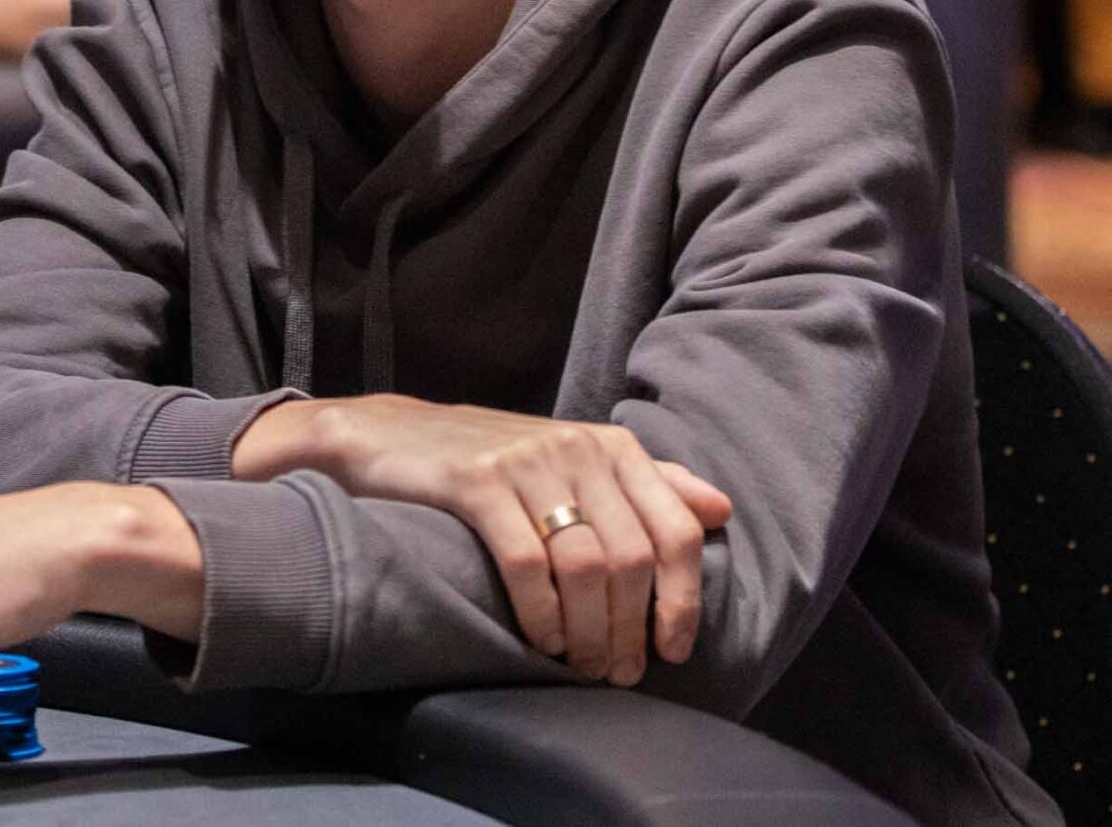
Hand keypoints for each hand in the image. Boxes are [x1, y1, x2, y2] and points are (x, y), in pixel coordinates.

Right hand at [235, 395, 732, 685]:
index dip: (683, 598)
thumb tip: (719, 510)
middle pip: (631, 559)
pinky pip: (528, 564)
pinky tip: (542, 642)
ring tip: (584, 667)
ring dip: (591, 632)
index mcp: (611, 446)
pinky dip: (542, 615)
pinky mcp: (477, 482)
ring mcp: (526, 462)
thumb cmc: (493, 462)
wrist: (391, 437)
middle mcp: (576, 448)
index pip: (674, 530)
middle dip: (632, 630)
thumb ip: (649, 484)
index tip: (674, 650)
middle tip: (620, 674)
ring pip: (586, 566)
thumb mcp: (575, 462)